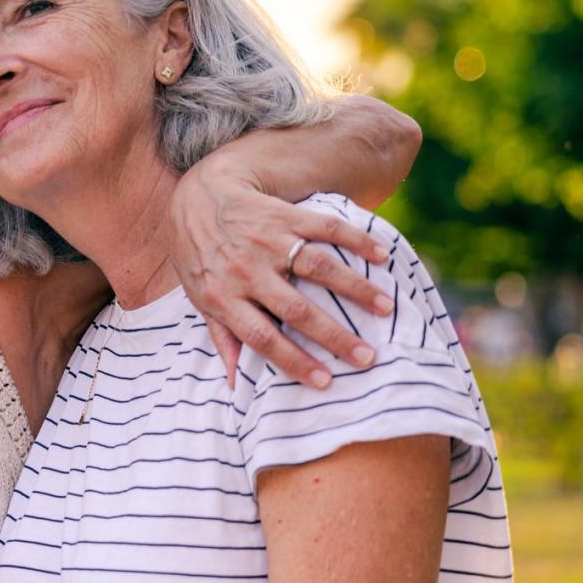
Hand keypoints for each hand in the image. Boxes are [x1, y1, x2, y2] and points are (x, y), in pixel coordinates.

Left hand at [169, 166, 391, 388]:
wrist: (196, 198)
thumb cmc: (201, 257)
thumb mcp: (200, 299)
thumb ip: (222, 338)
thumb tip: (234, 385)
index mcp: (224, 297)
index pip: (262, 337)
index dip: (293, 360)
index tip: (325, 381)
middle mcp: (247, 271)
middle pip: (296, 309)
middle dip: (333, 336)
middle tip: (367, 357)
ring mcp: (268, 241)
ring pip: (318, 267)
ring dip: (355, 288)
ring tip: (386, 308)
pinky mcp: (285, 215)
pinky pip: (325, 227)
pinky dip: (356, 239)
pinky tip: (381, 255)